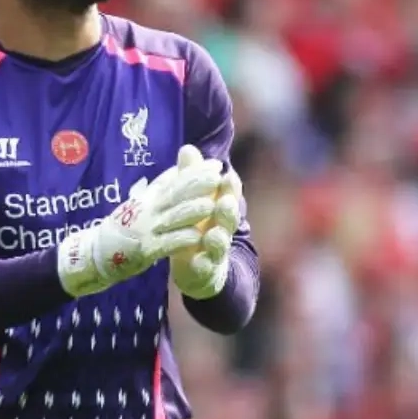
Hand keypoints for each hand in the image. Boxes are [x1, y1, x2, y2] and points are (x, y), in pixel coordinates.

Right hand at [57, 148, 223, 296]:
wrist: (98, 251)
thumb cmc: (126, 225)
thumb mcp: (143, 201)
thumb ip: (162, 185)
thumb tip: (181, 167)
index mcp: (150, 199)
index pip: (175, 181)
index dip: (195, 173)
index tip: (215, 164)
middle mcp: (148, 211)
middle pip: (174, 196)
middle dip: (196, 186)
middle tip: (217, 177)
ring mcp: (146, 230)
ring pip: (172, 219)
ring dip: (191, 212)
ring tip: (210, 205)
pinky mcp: (145, 250)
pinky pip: (165, 244)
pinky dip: (180, 240)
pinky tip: (196, 237)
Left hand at [170, 146, 241, 299]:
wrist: (197, 266)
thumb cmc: (196, 226)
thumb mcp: (191, 201)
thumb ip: (190, 176)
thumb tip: (188, 148)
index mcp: (218, 209)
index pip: (228, 195)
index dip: (230, 187)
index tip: (227, 175)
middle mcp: (221, 229)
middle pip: (229, 219)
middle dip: (228, 211)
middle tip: (224, 202)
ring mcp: (215, 251)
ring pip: (221, 244)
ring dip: (218, 239)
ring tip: (213, 234)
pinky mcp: (206, 270)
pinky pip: (206, 268)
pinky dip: (203, 265)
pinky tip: (198, 261)